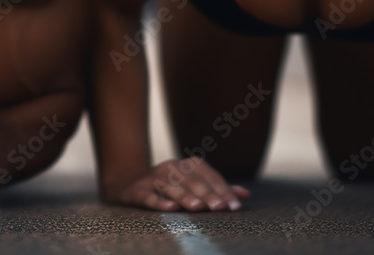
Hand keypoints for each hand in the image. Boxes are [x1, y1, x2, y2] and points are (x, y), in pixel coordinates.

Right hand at [105, 157, 249, 211]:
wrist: (128, 182)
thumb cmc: (168, 185)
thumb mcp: (192, 184)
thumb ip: (217, 189)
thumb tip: (245, 194)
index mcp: (187, 165)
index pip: (209, 176)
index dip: (223, 189)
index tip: (235, 205)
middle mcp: (171, 168)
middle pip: (193, 181)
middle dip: (208, 194)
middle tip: (221, 207)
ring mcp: (154, 178)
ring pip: (172, 187)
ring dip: (186, 197)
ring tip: (198, 207)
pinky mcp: (138, 190)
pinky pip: (149, 196)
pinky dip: (159, 201)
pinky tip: (170, 208)